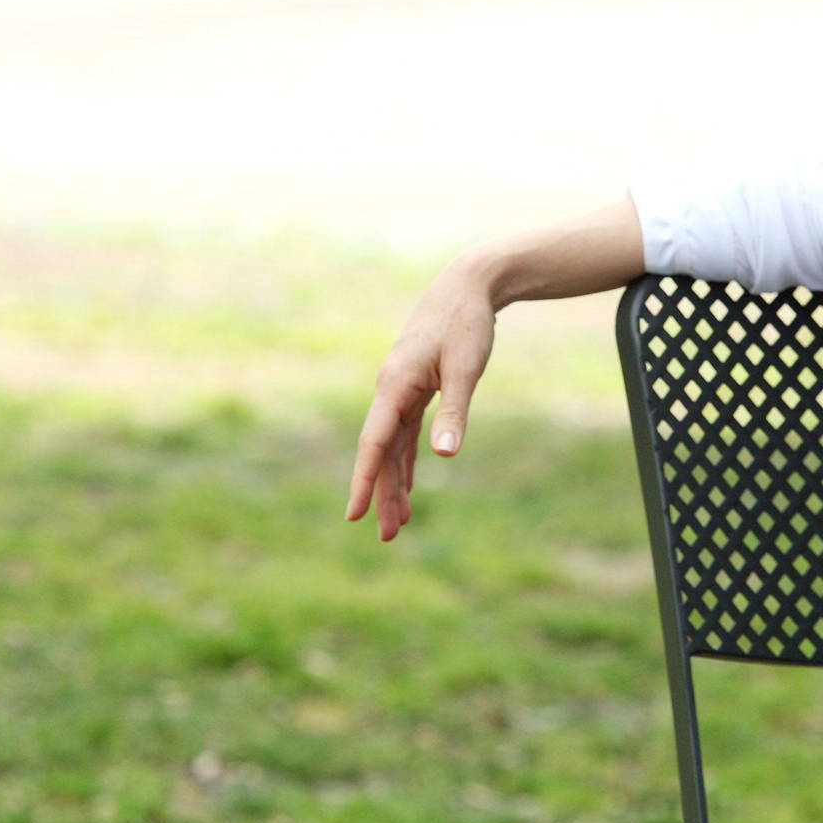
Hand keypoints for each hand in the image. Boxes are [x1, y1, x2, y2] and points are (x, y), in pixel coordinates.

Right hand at [346, 255, 498, 541]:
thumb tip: (444, 456)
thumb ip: (454, 413)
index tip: (354, 514)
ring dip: (394, 483)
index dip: (364, 480)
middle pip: (381, 452)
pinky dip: (406, 461)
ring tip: (399, 524)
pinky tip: (409, 487)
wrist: (468, 286)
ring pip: (392, 446)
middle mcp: (391, 390)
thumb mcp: (466, 370)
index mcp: (395, 385)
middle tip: (388, 536)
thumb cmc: (467, 325)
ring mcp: (401, 390)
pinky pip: (404, 433)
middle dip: (382, 494)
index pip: (374, 442)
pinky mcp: (415, 388)